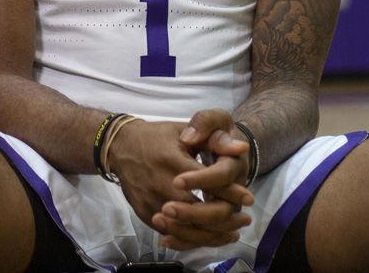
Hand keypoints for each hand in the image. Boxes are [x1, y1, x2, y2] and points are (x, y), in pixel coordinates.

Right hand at [106, 117, 249, 250]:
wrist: (120, 147)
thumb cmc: (157, 136)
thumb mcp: (183, 129)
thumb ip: (212, 138)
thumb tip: (242, 147)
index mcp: (173, 160)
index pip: (207, 182)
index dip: (231, 192)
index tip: (248, 199)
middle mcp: (162, 185)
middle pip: (199, 212)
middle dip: (225, 219)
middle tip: (244, 220)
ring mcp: (152, 202)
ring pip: (187, 229)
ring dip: (213, 235)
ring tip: (232, 233)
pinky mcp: (145, 214)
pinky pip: (172, 234)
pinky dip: (193, 239)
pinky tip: (209, 237)